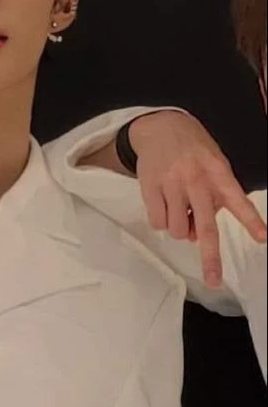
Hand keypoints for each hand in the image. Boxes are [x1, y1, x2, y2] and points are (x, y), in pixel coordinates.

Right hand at [129, 111, 266, 287]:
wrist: (160, 125)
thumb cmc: (193, 152)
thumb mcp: (214, 165)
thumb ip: (213, 199)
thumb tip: (192, 237)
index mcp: (218, 172)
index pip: (238, 199)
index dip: (251, 220)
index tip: (263, 238)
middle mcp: (196, 179)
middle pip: (205, 225)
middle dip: (210, 257)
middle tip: (213, 281)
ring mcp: (172, 183)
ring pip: (176, 230)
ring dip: (178, 228)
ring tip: (179, 208)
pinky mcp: (150, 186)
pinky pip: (157, 222)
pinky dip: (161, 221)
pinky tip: (163, 203)